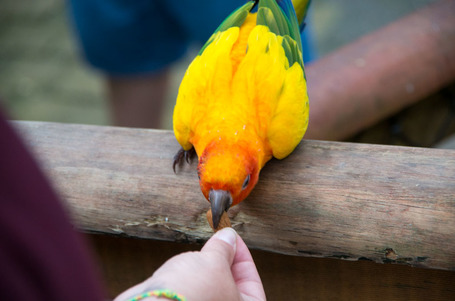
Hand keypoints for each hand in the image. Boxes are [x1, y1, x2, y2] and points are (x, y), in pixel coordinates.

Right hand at [114, 228, 265, 300]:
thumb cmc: (191, 293)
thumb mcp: (214, 262)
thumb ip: (224, 249)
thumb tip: (229, 237)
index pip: (252, 281)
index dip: (243, 255)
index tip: (232, 237)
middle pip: (231, 285)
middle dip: (224, 260)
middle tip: (217, 239)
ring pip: (209, 288)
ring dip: (204, 269)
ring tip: (199, 254)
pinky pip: (192, 292)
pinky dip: (189, 278)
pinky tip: (183, 267)